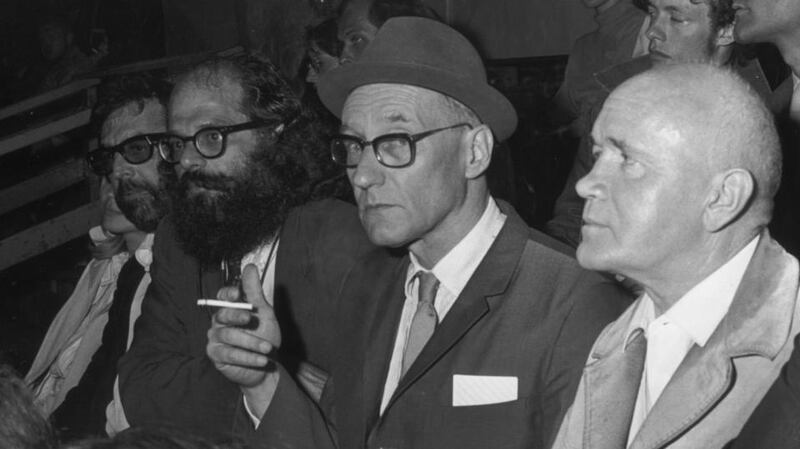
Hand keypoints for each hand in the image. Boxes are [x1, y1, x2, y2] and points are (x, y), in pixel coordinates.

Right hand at [206, 264, 281, 387]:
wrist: (267, 363)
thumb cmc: (264, 335)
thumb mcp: (263, 312)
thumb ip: (254, 292)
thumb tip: (250, 267)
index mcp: (230, 308)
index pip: (222, 297)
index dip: (228, 294)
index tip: (238, 295)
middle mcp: (219, 322)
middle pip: (223, 314)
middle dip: (237, 316)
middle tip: (251, 319)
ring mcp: (216, 339)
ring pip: (229, 336)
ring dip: (251, 342)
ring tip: (268, 348)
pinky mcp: (216, 356)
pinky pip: (230, 354)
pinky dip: (248, 357)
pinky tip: (262, 360)